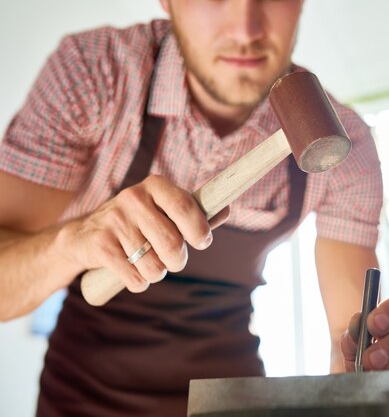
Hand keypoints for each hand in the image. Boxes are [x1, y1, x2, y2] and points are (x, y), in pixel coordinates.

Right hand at [60, 175, 229, 291]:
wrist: (84, 235)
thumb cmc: (138, 223)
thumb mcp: (164, 211)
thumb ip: (195, 213)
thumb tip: (226, 209)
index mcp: (155, 185)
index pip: (185, 207)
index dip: (199, 230)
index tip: (202, 242)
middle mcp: (133, 198)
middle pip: (173, 243)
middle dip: (178, 260)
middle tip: (174, 260)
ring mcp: (114, 220)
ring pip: (155, 266)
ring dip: (157, 274)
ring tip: (149, 263)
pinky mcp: (100, 245)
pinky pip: (136, 278)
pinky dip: (140, 282)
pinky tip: (132, 271)